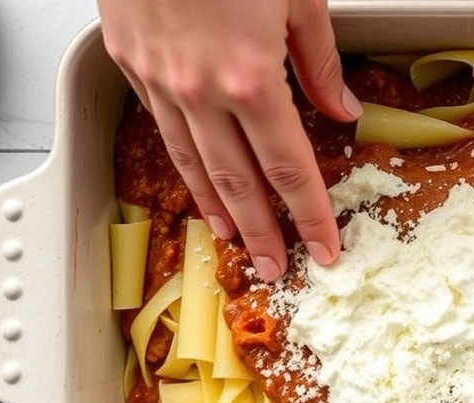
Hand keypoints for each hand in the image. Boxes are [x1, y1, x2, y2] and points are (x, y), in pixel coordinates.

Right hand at [98, 0, 362, 280]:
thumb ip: (321, 62)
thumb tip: (344, 112)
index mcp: (252, 77)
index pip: (291, 168)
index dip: (311, 215)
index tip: (325, 248)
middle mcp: (201, 90)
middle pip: (240, 182)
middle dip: (264, 232)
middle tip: (278, 267)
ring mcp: (159, 80)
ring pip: (194, 165)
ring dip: (218, 210)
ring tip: (237, 243)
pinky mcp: (130, 63)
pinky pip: (162, 130)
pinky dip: (184, 166)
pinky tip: (198, 184)